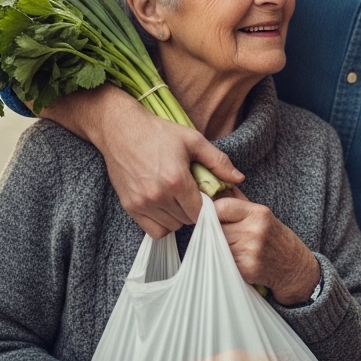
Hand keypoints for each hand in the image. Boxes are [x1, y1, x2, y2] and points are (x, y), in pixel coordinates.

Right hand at [41, 84, 244, 237]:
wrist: (121, 130)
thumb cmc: (159, 133)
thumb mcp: (194, 140)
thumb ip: (218, 161)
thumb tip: (239, 178)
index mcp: (176, 180)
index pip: (201, 211)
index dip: (210, 207)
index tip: (210, 197)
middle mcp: (157, 196)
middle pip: (187, 220)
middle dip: (195, 210)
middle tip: (195, 195)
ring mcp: (141, 203)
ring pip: (171, 227)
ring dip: (180, 217)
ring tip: (180, 199)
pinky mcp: (129, 207)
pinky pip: (152, 230)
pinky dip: (163, 223)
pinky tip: (167, 207)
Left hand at [214, 189, 320, 304]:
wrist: (294, 266)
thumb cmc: (274, 237)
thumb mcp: (261, 214)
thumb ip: (237, 201)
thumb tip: (212, 186)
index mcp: (258, 213)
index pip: (221, 207)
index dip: (214, 212)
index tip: (215, 217)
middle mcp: (254, 231)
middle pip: (215, 227)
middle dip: (213, 231)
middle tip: (223, 235)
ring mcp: (249, 252)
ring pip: (214, 245)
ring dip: (216, 246)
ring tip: (231, 247)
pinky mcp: (245, 270)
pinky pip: (220, 261)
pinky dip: (223, 260)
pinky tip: (236, 260)